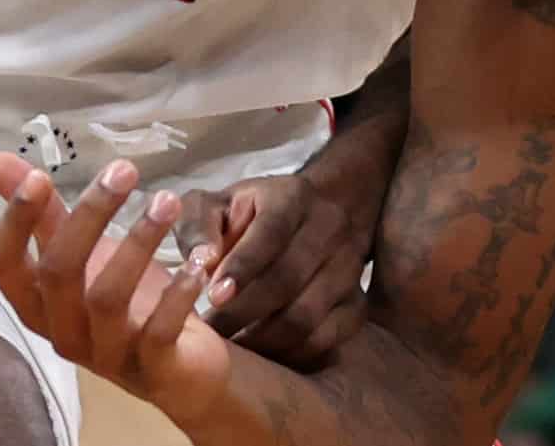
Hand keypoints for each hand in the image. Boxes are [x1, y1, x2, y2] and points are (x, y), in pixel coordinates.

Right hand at [0, 155, 232, 431]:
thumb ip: (45, 215)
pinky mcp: (153, 368)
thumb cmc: (125, 304)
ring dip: (140, 242)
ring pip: (107, 298)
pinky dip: (178, 293)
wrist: (181, 369)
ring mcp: (106, 354)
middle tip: (125, 170)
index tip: (39, 174)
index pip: (4, 266)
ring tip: (169, 201)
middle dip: (90, 215)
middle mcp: (63, 331)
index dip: (13, 223)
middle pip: (59, 272)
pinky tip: (197, 261)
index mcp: (39, 303)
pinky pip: (158, 331)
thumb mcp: (86, 254)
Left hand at [173, 156, 380, 366]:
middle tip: (210, 334)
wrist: (318, 213)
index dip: (243, 266)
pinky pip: (329, 337)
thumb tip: (200, 260)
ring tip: (234, 348)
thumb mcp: (218, 204)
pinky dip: (294, 353)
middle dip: (243, 313)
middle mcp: (328, 228)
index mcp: (291, 198)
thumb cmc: (251, 215)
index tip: (213, 296)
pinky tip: (266, 355)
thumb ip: (197, 224)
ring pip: (308, 314)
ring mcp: (348, 266)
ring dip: (264, 339)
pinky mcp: (357, 300)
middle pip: (289, 279)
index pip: (271, 232)